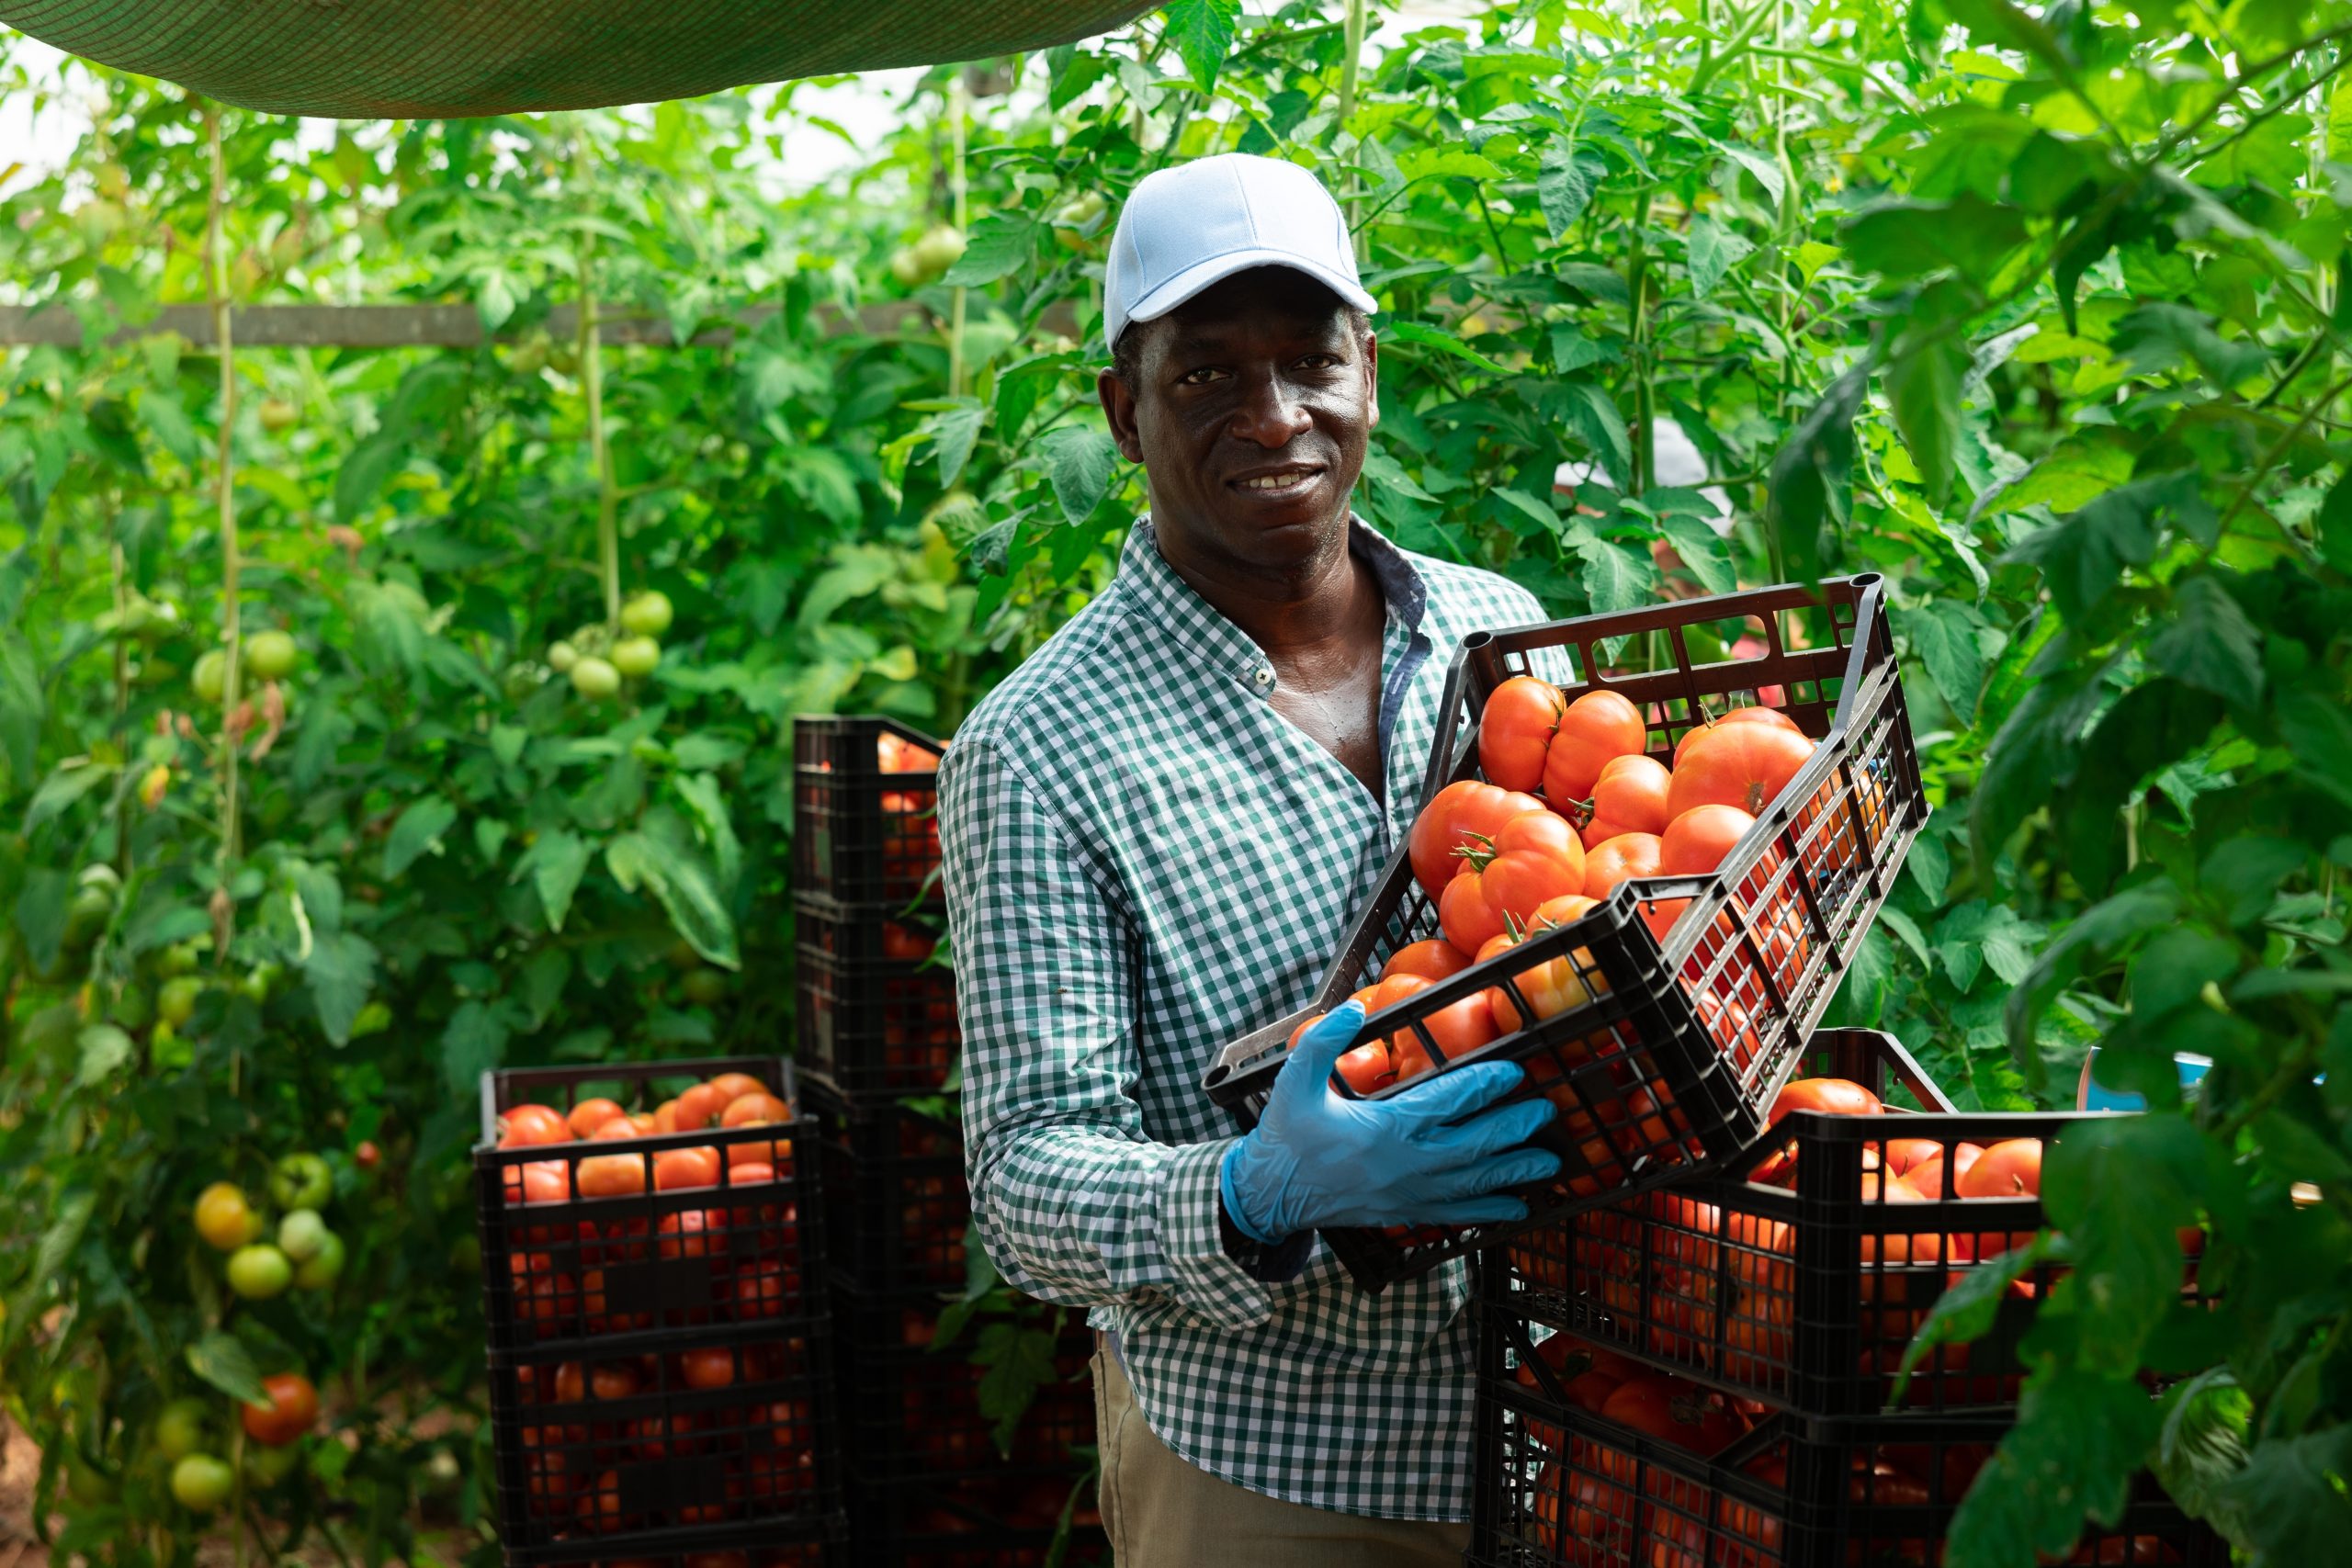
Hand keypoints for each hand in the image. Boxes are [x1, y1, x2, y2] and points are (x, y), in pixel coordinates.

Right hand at [1219, 1001, 1559, 1244]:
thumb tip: (1353, 1007)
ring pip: (1474, 1184)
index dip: (1484, 1085)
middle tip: (1547, 1111)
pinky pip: (1458, 1215)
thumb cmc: (1286, 1136)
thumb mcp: (1293, 1081)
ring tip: (1549, 1161)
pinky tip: (1518, 1207)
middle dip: (1514, 1127)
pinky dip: (1491, 1211)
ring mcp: (1409, 1195)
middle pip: (1474, 1145)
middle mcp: (1405, 1165)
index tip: (1514, 1071)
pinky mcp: (1406, 1215)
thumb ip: (1324, 1041)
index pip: (1446, 1102)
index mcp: (1383, 1128)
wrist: (1269, 1195)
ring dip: (1514, 1171)